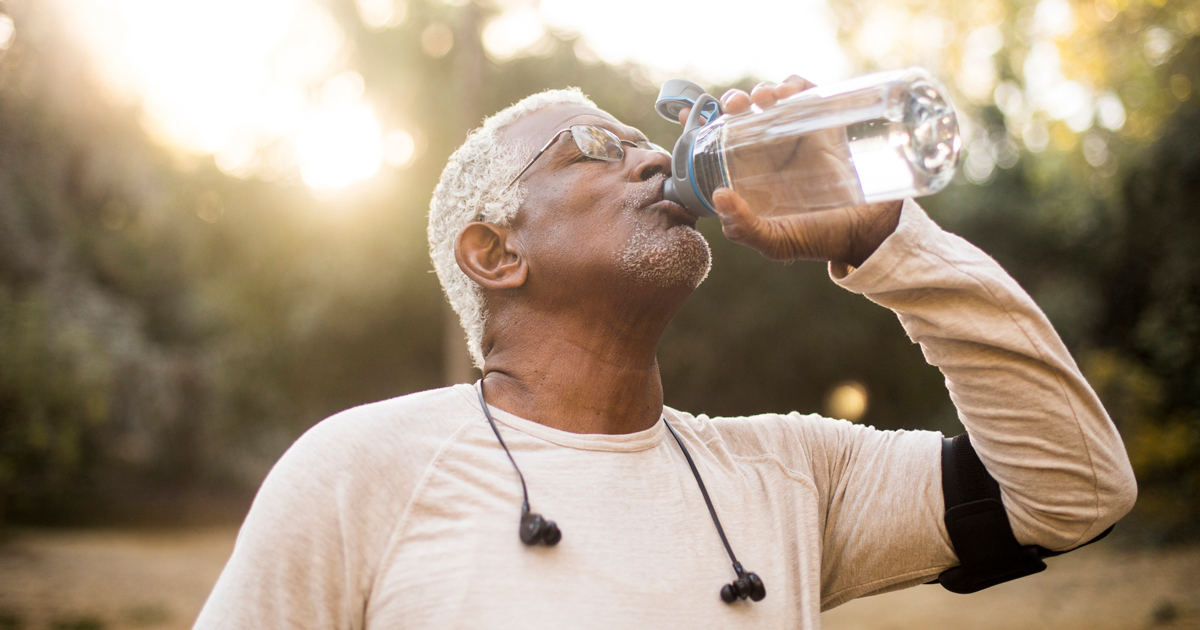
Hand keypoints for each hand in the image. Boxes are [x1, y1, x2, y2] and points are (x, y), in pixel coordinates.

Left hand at [677, 76, 901, 266]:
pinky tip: (788, 93)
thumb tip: (719, 196)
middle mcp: (769, 150)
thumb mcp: (775, 241)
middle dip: (732, 101)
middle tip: (733, 106)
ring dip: (761, 89)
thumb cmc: (818, 238)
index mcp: (749, 173)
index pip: (718, 141)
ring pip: (772, 98)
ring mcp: (797, 134)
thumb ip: (744, 228)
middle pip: (743, 113)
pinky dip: (794, 84)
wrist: (867, 231)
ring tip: (763, 99)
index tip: (689, 113)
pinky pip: (805, 92)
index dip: (701, 123)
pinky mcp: (824, 123)